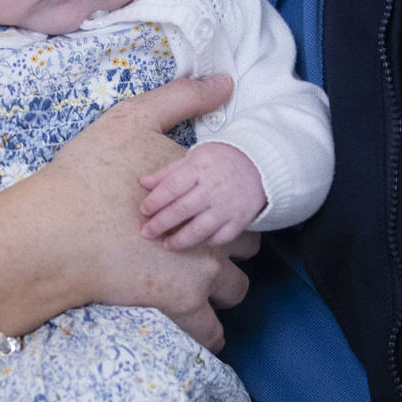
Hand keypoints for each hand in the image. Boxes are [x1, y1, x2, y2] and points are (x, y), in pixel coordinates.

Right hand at [35, 74, 249, 348]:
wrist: (55, 231)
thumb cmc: (88, 172)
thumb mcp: (132, 117)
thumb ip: (182, 97)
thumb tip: (226, 81)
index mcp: (207, 186)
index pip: (238, 198)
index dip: (225, 204)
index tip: (210, 209)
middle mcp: (214, 228)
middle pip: (245, 244)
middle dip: (229, 245)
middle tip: (202, 243)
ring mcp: (201, 270)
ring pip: (236, 289)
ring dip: (223, 288)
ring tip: (199, 282)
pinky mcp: (181, 305)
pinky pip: (212, 330)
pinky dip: (210, 332)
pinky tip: (203, 329)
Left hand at [138, 141, 266, 249]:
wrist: (259, 164)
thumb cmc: (220, 160)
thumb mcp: (194, 157)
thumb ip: (168, 172)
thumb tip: (143, 183)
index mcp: (199, 168)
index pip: (172, 186)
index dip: (155, 200)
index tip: (144, 210)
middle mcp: (213, 188)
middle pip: (182, 210)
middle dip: (161, 223)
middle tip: (146, 232)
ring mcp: (227, 206)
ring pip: (200, 229)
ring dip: (180, 239)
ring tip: (167, 244)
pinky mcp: (240, 220)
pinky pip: (221, 237)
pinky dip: (207, 242)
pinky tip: (196, 242)